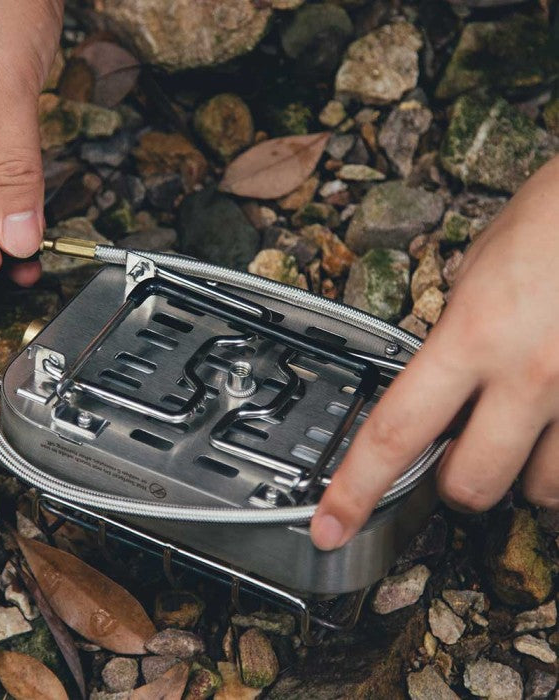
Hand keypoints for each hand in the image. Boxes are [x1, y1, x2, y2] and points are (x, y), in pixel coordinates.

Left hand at [311, 155, 558, 549]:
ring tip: (521, 428)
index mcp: (470, 335)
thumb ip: (453, 331)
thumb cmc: (554, 218)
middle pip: (468, 486)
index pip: (393, 432)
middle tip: (455, 451)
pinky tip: (557, 425)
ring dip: (519, 472)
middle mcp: (527, 374)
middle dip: (453, 481)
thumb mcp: (476, 268)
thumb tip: (438, 369)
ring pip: (540, 491)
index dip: (354, 490)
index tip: (329, 524)